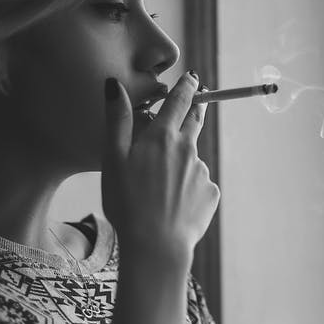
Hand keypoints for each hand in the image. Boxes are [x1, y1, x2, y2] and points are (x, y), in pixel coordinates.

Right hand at [102, 71, 219, 260]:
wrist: (156, 246)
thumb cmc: (127, 203)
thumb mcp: (113, 160)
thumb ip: (116, 120)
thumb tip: (114, 85)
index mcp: (163, 138)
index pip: (179, 101)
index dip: (186, 86)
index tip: (193, 77)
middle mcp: (188, 149)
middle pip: (195, 121)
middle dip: (197, 107)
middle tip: (199, 98)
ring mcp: (202, 172)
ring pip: (191, 159)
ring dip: (181, 162)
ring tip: (159, 189)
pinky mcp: (210, 194)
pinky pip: (197, 184)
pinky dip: (187, 189)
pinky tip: (172, 205)